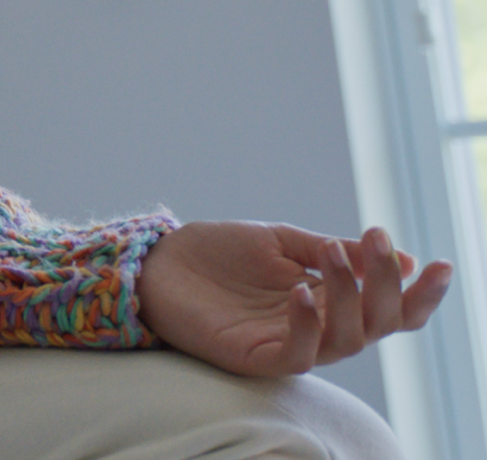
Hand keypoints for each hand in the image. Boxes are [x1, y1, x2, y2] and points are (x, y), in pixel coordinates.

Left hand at [136, 221, 452, 375]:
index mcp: (331, 301)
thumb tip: (405, 258)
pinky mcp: (256, 357)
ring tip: (334, 255)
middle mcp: (318, 327)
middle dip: (389, 286)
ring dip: (348, 294)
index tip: (439, 263)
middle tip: (378, 243)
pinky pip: (297, 355)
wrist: (158, 261)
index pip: (390, 309)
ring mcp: (288, 344)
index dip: (419, 294)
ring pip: (346, 340)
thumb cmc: (218, 252)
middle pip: (378, 325)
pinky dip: (306, 325)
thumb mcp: (282, 241)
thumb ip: (336, 253)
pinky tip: (300, 291)